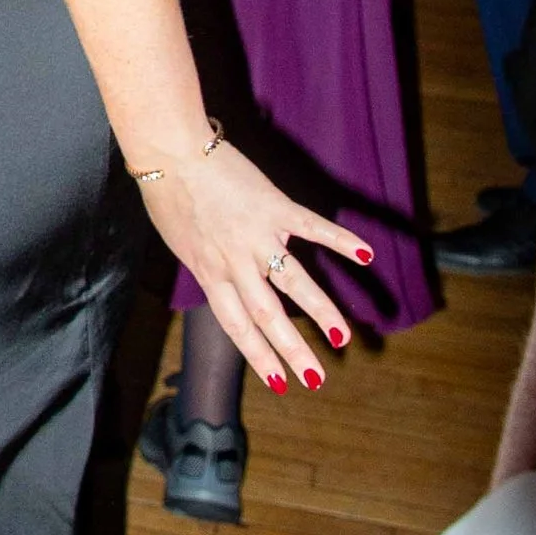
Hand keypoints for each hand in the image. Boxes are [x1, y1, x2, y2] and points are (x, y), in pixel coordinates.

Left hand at [133, 132, 368, 392]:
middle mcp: (235, 261)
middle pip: (267, 314)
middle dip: (293, 350)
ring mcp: (257, 234)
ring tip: (342, 338)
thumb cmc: (168, 194)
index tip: (280, 384)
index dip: (259, 355)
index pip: (237, 325)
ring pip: (294, 281)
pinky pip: (313, 227)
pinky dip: (341, 241)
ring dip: (320, 311)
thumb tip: (223, 282)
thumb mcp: (182, 243)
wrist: (170, 150)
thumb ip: (208, 266)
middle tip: (317, 380)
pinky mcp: (275, 206)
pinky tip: (367, 256)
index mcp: (210, 273)